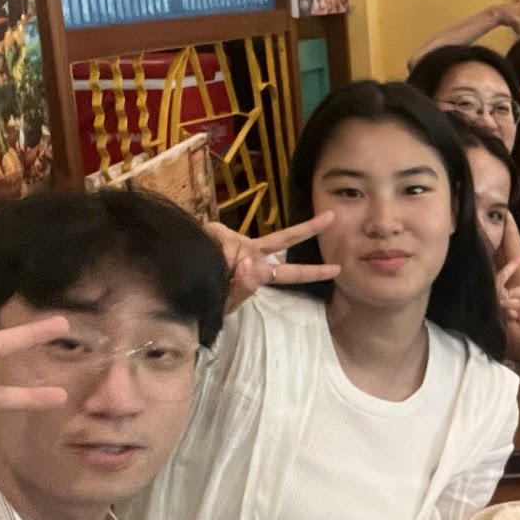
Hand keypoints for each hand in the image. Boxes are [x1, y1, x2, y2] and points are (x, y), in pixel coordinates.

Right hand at [206, 212, 339, 312]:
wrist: (182, 277)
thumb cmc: (206, 295)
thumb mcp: (226, 303)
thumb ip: (241, 289)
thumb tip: (248, 265)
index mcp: (259, 273)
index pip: (291, 273)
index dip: (314, 272)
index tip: (337, 269)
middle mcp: (254, 253)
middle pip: (285, 239)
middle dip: (309, 228)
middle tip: (332, 216)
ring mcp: (238, 241)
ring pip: (240, 239)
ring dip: (225, 252)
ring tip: (212, 267)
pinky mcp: (219, 231)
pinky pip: (219, 241)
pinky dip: (211, 252)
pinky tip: (201, 256)